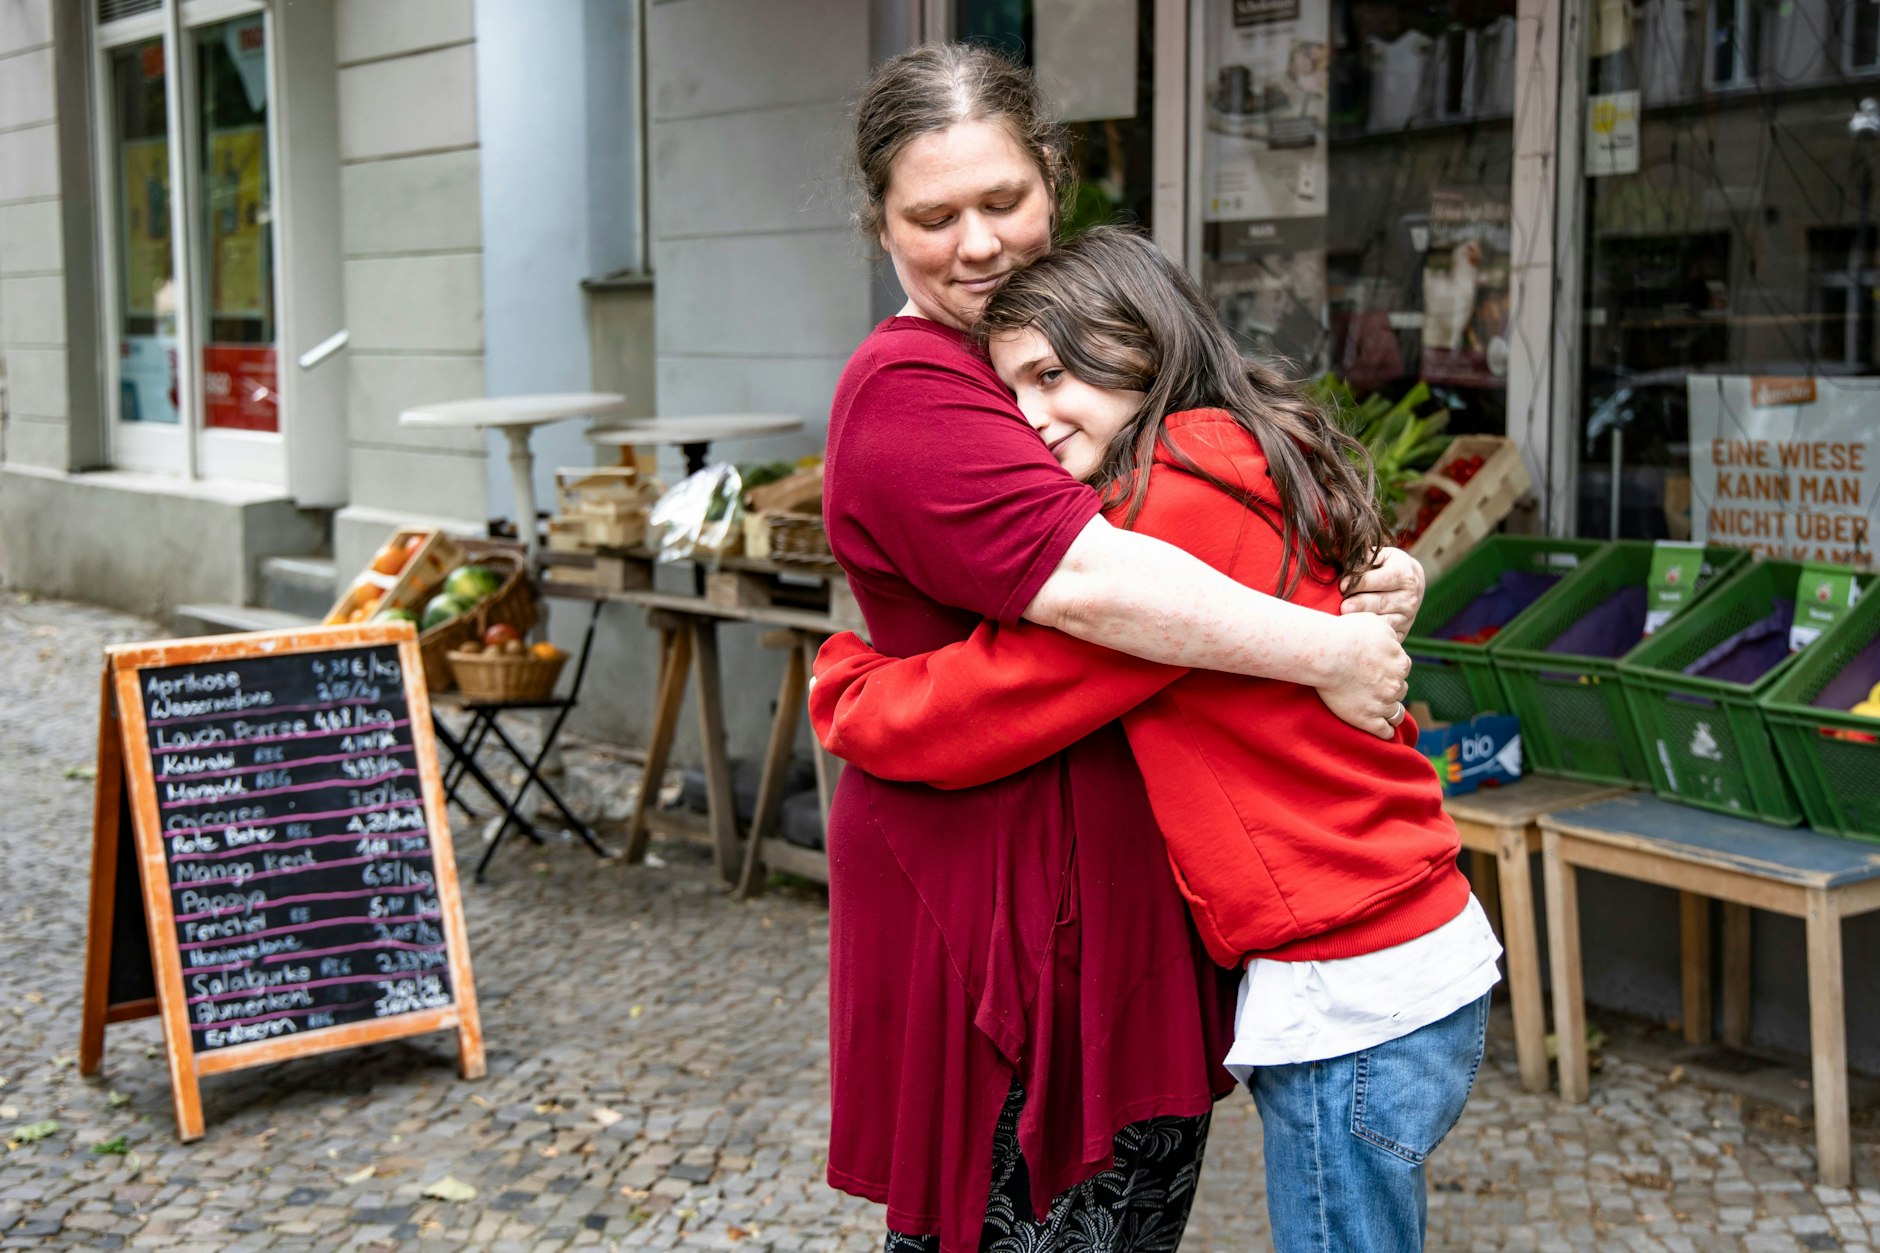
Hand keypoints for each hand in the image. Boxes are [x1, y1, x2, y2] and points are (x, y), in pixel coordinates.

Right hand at [1314, 612, 1411, 740]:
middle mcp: (1396, 684)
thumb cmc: (1347, 633)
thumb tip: (1389, 638)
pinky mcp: (1368, 720)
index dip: (1391, 667)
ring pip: (1396, 713)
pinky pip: (1385, 732)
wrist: (1329, 653)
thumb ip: (1387, 633)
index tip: (1379, 668)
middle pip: (1400, 689)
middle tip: (1374, 687)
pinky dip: (1385, 731)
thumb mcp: (1375, 623)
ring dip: (1391, 711)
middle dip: (1390, 688)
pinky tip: (1381, 729)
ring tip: (1380, 711)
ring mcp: (1383, 704)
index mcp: (1400, 662)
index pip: (1403, 667)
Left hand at [1341, 546, 1425, 640]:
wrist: (1412, 583)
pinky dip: (1372, 635)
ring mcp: (1408, 616)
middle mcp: (1409, 597)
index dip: (1361, 582)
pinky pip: (1386, 635)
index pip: (1382, 579)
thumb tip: (1353, 559)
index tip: (1342, 585)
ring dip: (1364, 622)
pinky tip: (1356, 632)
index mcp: (1405, 575)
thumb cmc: (1388, 567)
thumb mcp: (1382, 556)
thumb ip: (1368, 556)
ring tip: (1347, 620)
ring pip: (1384, 622)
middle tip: (1343, 607)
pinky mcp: (1403, 631)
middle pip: (1382, 602)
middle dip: (1361, 604)